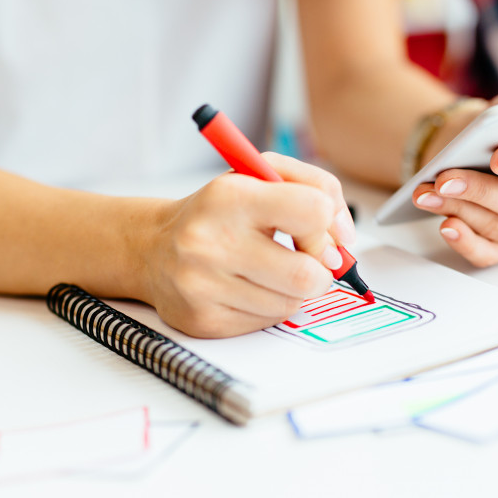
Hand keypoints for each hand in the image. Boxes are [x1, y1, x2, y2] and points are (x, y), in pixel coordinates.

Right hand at [144, 153, 356, 337]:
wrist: (153, 248)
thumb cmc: (218, 212)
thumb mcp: (261, 175)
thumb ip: (315, 188)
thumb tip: (344, 239)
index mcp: (231, 195)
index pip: (312, 211)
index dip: (326, 227)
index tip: (316, 232)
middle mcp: (212, 240)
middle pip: (306, 275)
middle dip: (319, 272)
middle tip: (305, 261)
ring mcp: (204, 284)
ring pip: (291, 303)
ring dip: (293, 290)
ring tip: (268, 271)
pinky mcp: (204, 319)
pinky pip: (267, 321)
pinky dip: (269, 306)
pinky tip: (247, 288)